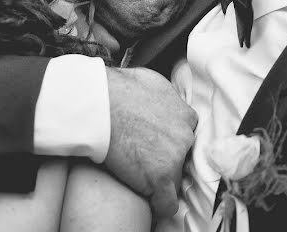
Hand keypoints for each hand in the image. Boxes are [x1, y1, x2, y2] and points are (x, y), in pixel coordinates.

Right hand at [103, 67, 196, 217]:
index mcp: (184, 115)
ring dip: (160, 178)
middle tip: (144, 156)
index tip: (158, 146)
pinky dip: (159, 205)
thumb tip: (158, 100)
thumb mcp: (150, 81)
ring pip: (175, 178)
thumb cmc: (116, 89)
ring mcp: (174, 157)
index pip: (186, 136)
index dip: (170, 142)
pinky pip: (167, 202)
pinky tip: (150, 201)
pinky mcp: (160, 176)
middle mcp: (185, 136)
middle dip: (166, 158)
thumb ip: (164, 96)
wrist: (99, 103)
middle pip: (182, 157)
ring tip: (140, 174)